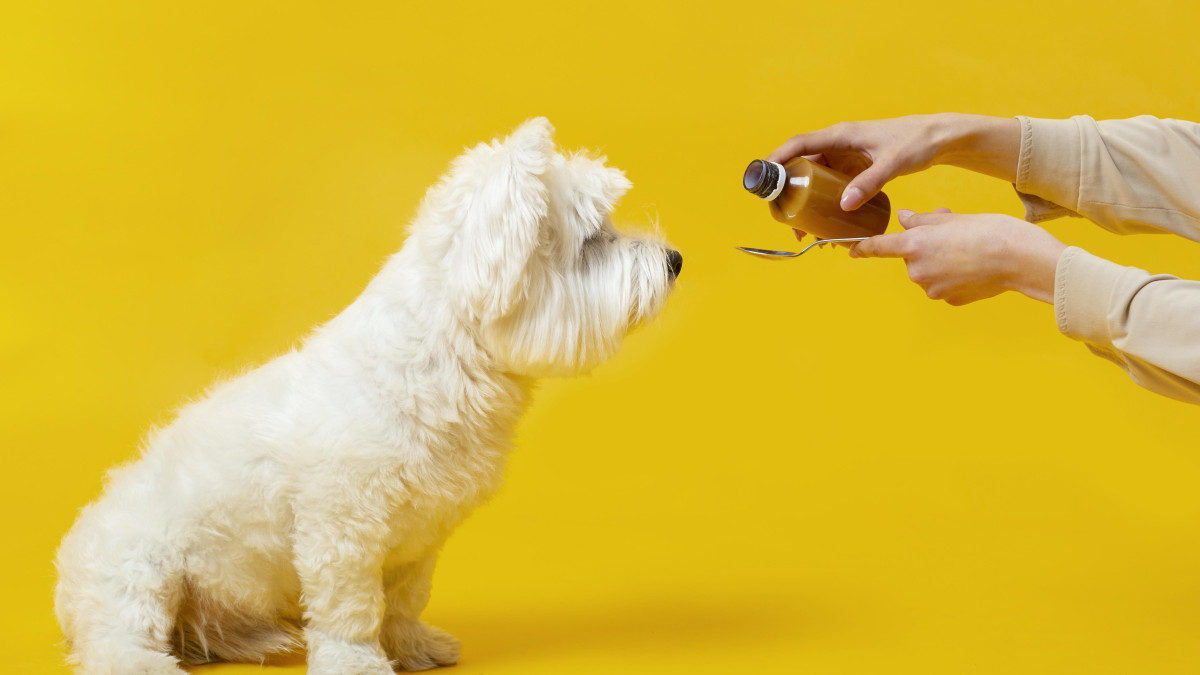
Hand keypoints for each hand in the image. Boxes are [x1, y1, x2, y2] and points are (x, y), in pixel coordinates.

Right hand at [768, 114, 1020, 216]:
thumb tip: (845, 205)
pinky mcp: (855, 168)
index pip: (800, 144)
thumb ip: (869, 182)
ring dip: (806, 201)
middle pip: (803, 166)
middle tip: (785, 217)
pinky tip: (827, 221)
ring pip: (816, 178)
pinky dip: (825, 202)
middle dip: (789, 191)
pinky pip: (831, 185)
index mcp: (842, 135)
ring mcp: (846, 156)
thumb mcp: (893, 163)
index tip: (764, 176)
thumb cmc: (917, 141)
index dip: (778, 158)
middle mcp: (839, 144)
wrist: (939, 138)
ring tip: (806, 228)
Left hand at [848, 208, 1067, 305]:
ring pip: (927, 272)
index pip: (878, 247)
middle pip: (910, 257)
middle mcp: (918, 270)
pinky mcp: (949, 300)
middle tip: (950, 232)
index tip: (851, 250)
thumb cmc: (990, 231)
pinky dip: (953, 276)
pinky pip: (944, 285)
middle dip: (925, 245)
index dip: (863, 247)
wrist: (1021, 260)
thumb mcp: (952, 218)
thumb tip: (904, 219)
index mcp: (915, 244)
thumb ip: (922, 221)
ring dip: (939, 261)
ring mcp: (933, 288)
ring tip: (968, 248)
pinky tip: (974, 267)